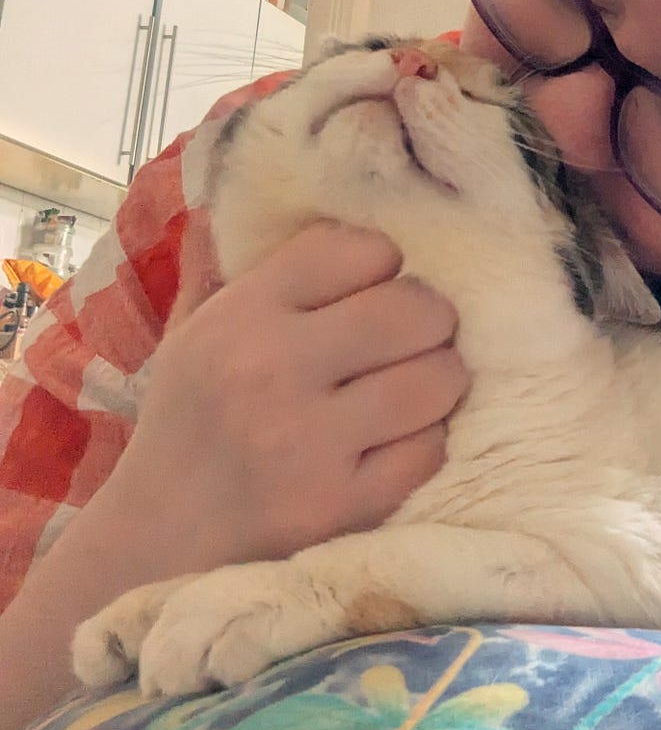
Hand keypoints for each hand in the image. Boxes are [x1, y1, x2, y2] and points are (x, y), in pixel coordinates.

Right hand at [93, 221, 466, 577]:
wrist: (153, 547)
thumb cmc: (188, 424)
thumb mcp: (191, 333)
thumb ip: (225, 263)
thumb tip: (238, 183)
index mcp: (240, 315)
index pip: (359, 248)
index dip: (382, 263)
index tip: (373, 287)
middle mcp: (272, 371)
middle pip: (415, 309)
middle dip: (428, 320)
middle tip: (413, 338)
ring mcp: (309, 444)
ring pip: (439, 377)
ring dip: (439, 380)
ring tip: (411, 388)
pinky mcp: (342, 507)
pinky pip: (432, 447)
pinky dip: (424, 442)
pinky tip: (393, 443)